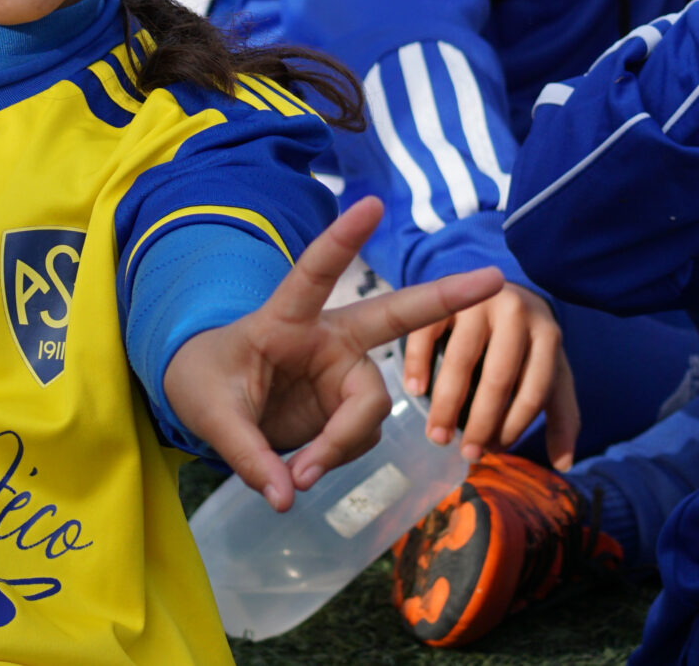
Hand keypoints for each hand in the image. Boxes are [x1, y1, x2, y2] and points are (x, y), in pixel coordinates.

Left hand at [162, 197, 508, 511]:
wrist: (211, 401)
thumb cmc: (204, 383)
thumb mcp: (209, 413)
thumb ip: (246, 453)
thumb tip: (286, 494)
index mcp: (284, 318)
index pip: (314, 273)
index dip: (342, 241)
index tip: (371, 204)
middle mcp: (326, 338)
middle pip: (391, 316)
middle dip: (444, 298)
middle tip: (494, 280)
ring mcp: (342, 371)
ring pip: (371, 407)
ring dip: (342, 444)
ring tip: (298, 473)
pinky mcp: (346, 405)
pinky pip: (360, 436)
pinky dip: (338, 457)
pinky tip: (304, 468)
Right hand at [402, 281, 578, 468]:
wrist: (498, 284)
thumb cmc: (525, 341)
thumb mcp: (551, 371)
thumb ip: (561, 414)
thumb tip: (563, 465)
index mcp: (547, 335)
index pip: (534, 390)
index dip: (514, 426)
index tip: (495, 451)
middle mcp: (516, 313)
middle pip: (498, 378)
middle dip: (481, 423)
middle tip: (466, 454)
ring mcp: (478, 300)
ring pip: (460, 360)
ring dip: (446, 405)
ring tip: (437, 435)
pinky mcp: (444, 291)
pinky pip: (427, 332)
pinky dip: (418, 363)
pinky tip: (414, 391)